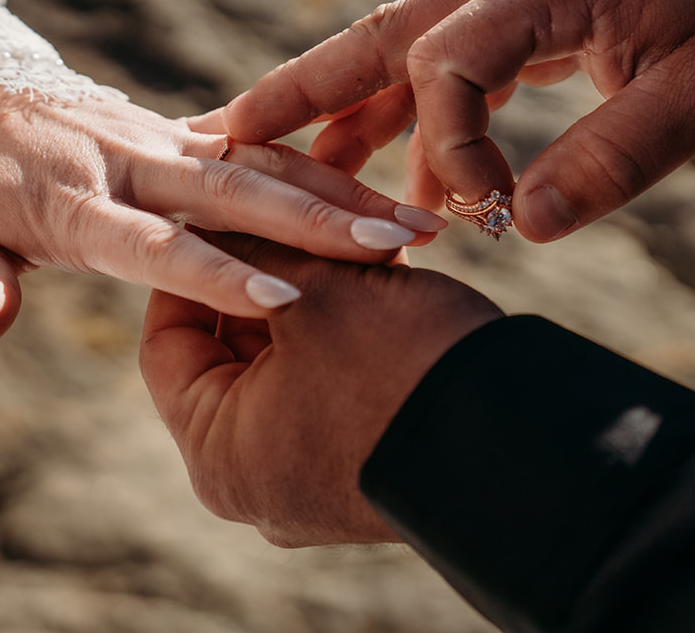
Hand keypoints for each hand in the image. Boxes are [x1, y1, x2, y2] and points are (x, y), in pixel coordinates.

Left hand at [0, 88, 446, 345]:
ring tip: (419, 225)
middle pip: (235, 193)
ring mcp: (166, 141)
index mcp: (78, 202)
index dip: (213, 272)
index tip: (280, 298)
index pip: (154, 244)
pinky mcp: (187, 131)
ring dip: (342, 193)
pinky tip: (387, 193)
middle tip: (393, 246)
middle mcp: (134, 163)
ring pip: (266, 163)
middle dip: (317, 221)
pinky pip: (265, 147)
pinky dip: (325, 168)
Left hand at [138, 233, 501, 545]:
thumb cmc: (402, 362)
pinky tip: (380, 276)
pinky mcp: (362, 473)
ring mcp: (309, 485)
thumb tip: (213, 216)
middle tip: (292, 216)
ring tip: (349, 238)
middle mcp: (254, 483)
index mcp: (218, 454)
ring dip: (313, 296)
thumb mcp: (316, 289)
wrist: (526, 441)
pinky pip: (329, 390)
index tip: (220, 211)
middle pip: (228, 353)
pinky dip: (346, 334)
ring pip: (287, 364)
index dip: (194, 263)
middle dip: (266, 277)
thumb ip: (255, 250)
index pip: (168, 341)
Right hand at [221, 0, 694, 240]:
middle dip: (302, 89)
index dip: (446, 147)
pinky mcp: (526, 15)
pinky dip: (415, 120)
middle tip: (227, 135)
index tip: (485, 211)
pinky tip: (409, 184)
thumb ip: (611, 160)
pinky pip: (448, 65)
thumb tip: (522, 229)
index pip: (443, 63)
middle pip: (379, 35)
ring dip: (346, 109)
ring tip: (289, 170)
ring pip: (401, 48)